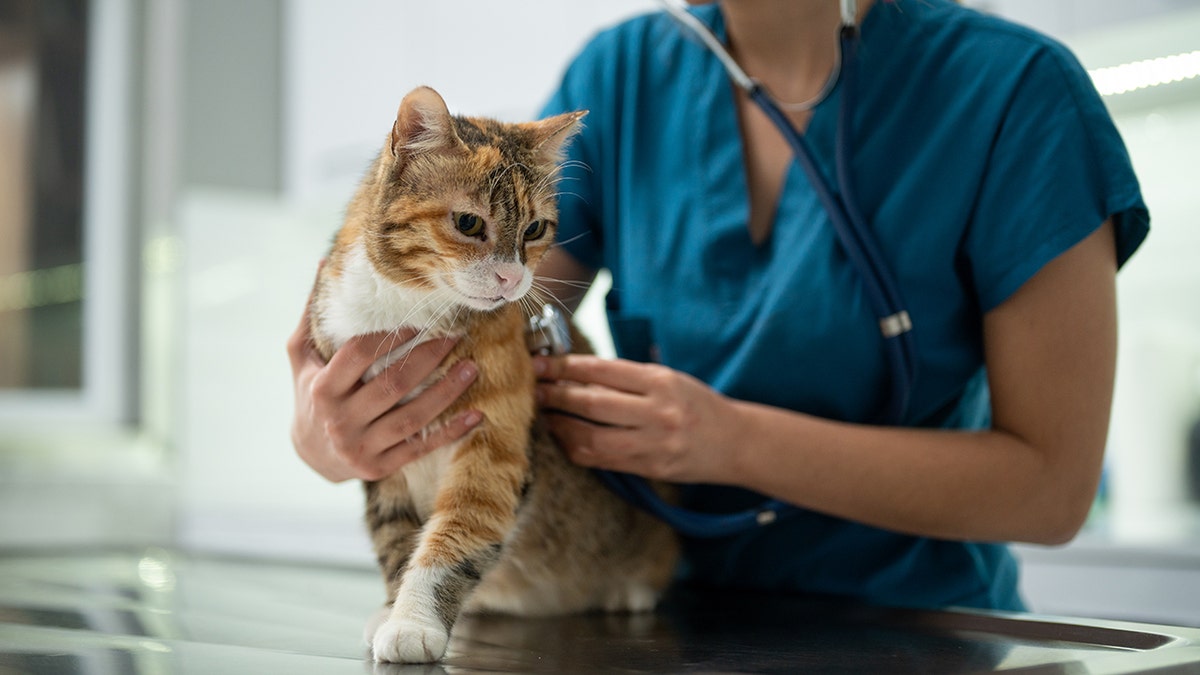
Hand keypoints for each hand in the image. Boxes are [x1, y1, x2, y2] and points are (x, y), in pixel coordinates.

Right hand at [287, 275, 482, 482]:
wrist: (309, 455)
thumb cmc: (310, 394)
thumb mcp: (301, 357)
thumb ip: (312, 315)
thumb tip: (324, 263)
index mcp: (322, 388)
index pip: (359, 355)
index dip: (390, 335)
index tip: (419, 319)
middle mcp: (339, 420)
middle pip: (392, 384)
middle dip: (428, 358)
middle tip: (457, 336)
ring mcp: (360, 447)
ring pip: (412, 418)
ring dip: (446, 393)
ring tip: (472, 368)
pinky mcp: (379, 468)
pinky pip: (420, 448)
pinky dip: (450, 433)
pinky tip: (477, 416)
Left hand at [533, 355, 742, 483]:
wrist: (736, 442)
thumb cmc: (698, 405)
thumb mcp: (669, 379)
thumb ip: (628, 378)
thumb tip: (575, 373)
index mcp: (661, 382)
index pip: (603, 370)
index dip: (566, 367)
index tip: (541, 364)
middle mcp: (658, 412)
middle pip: (592, 404)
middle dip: (556, 396)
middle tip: (532, 389)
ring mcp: (653, 444)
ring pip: (591, 438)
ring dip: (560, 426)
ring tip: (544, 415)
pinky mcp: (649, 468)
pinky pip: (601, 460)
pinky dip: (577, 448)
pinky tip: (565, 437)